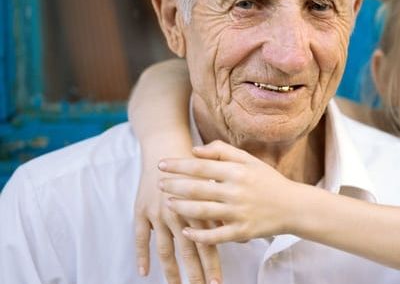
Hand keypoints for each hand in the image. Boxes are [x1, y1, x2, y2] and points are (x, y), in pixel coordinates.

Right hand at [134, 155, 221, 283]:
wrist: (167, 145)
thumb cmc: (197, 166)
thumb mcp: (215, 185)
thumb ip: (227, 210)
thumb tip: (243, 238)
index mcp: (201, 206)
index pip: (210, 241)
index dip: (213, 262)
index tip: (217, 282)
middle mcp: (181, 212)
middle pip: (189, 250)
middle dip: (195, 272)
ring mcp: (160, 213)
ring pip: (165, 249)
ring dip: (170, 270)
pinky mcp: (143, 211)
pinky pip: (140, 237)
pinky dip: (141, 255)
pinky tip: (144, 273)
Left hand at [158, 140, 300, 244]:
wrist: (293, 206)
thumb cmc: (268, 181)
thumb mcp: (249, 160)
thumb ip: (222, 151)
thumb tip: (195, 150)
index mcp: (237, 172)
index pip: (200, 167)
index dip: (178, 165)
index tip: (161, 164)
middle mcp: (236, 192)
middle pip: (197, 189)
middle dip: (174, 186)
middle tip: (158, 183)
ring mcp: (239, 213)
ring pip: (202, 212)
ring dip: (181, 207)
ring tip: (168, 203)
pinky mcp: (242, 232)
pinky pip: (216, 236)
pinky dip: (199, 235)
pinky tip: (186, 231)